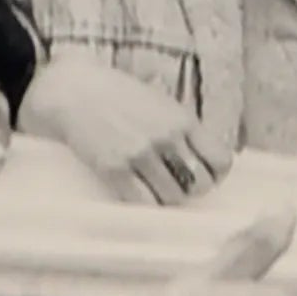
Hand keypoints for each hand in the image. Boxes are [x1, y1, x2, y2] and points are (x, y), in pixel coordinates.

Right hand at [18, 58, 230, 204]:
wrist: (75, 91)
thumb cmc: (119, 96)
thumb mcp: (160, 103)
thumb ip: (182, 129)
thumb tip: (203, 159)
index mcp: (182, 119)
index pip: (221, 160)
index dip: (216, 174)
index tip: (204, 175)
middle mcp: (166, 137)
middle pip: (200, 184)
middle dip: (193, 189)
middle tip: (179, 185)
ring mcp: (141, 154)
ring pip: (173, 198)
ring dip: (167, 198)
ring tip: (155, 188)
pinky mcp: (115, 169)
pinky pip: (143, 203)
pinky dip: (145, 204)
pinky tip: (138, 192)